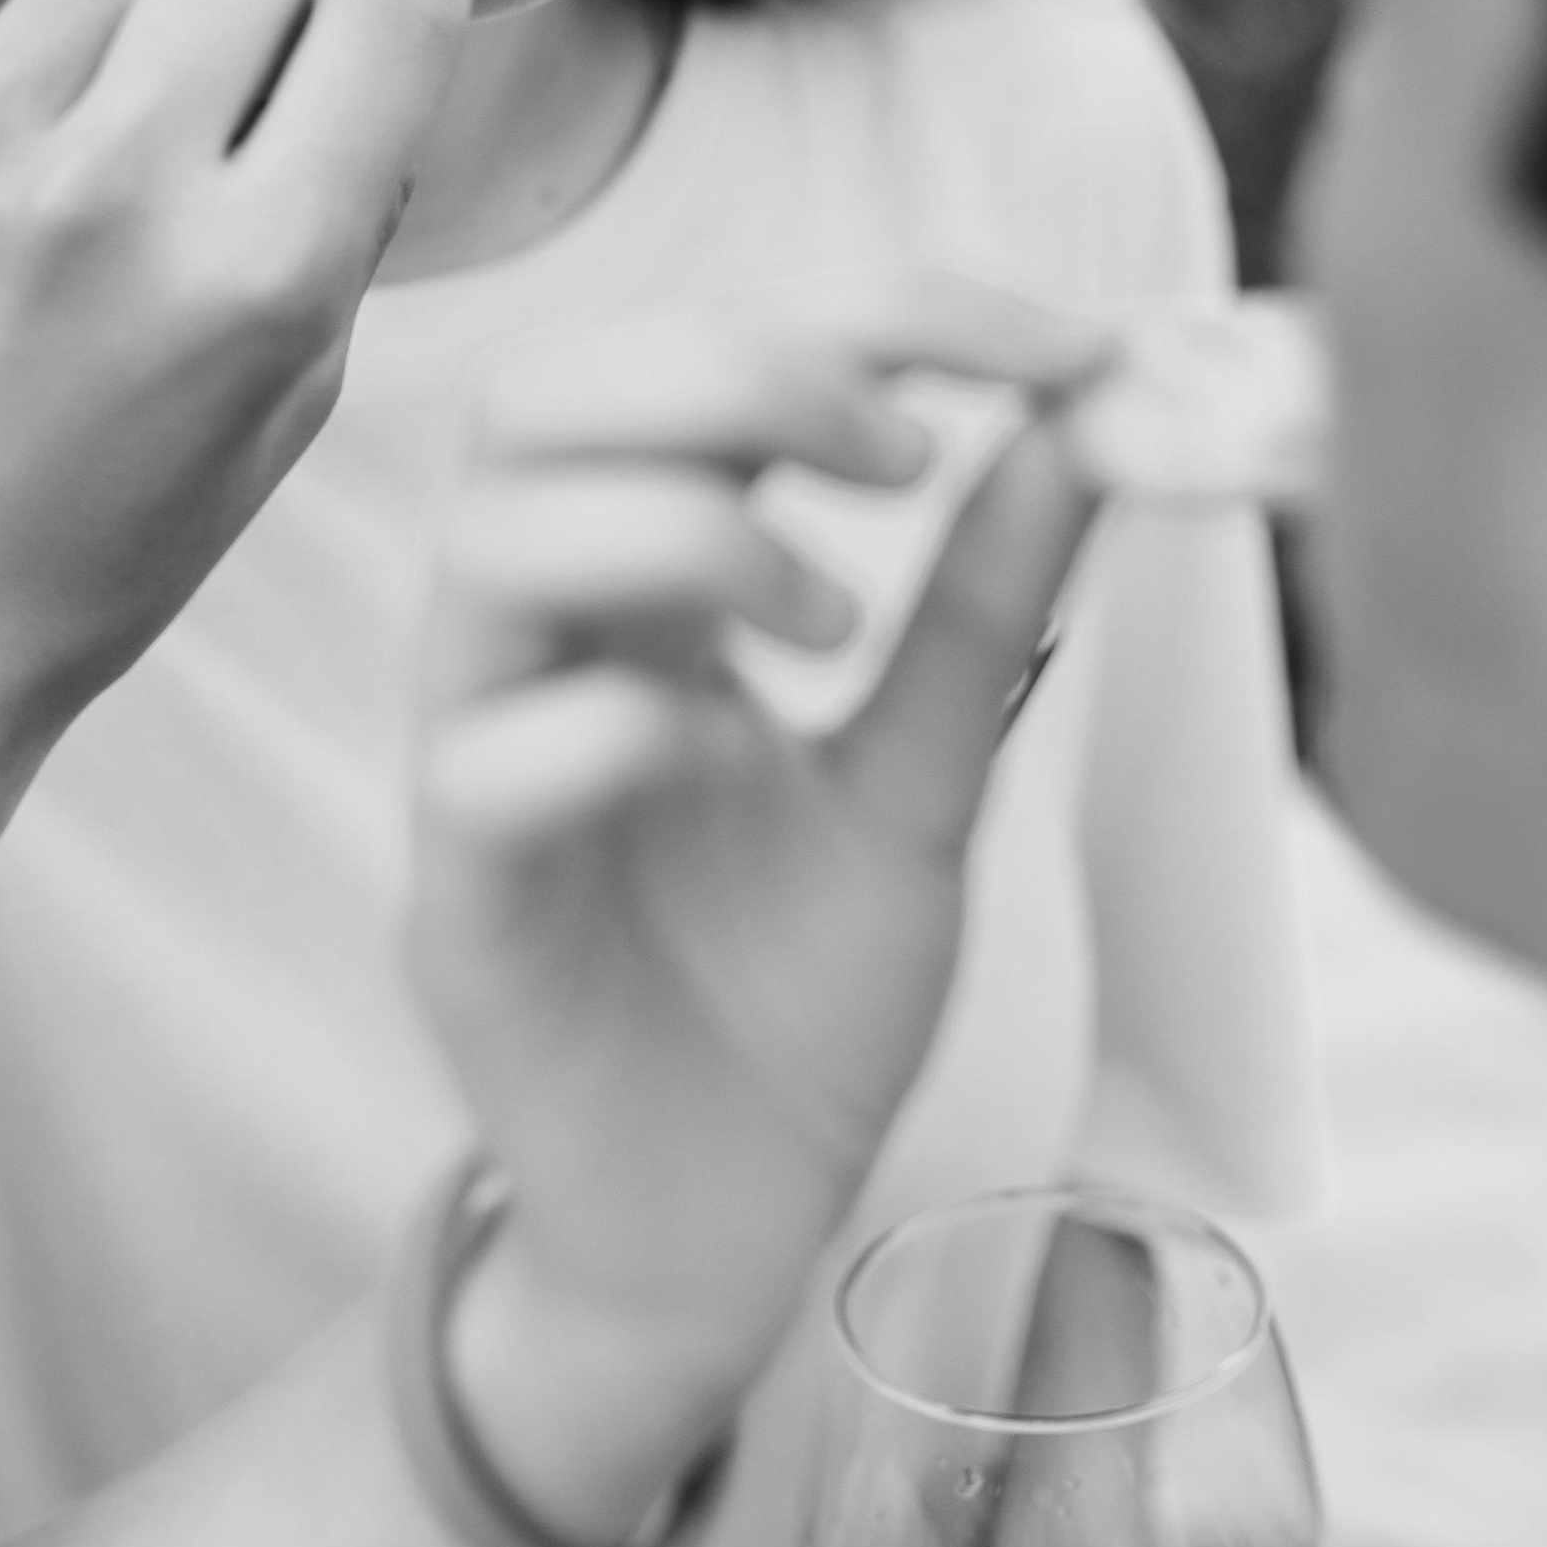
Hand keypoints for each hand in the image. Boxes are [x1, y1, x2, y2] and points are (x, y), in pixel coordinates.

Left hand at [0, 0, 470, 785]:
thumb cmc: (101, 530)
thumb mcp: (287, 404)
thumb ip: (344, 214)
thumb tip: (375, 19)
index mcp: (258, 275)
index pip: (389, 7)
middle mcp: (110, 196)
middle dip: (253, 5)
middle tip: (211, 101)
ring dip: (91, 70)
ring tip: (48, 206)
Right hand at [407, 280, 1107, 1517]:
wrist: (728, 1234)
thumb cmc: (793, 996)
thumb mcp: (925, 782)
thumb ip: (982, 608)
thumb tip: (1086, 413)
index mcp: (646, 583)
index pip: (705, 352)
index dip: (876, 312)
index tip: (1059, 345)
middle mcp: (541, 641)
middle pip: (544, 397)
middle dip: (737, 374)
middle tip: (904, 453)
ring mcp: (477, 764)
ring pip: (490, 544)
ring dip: (682, 529)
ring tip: (835, 617)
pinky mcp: (461, 912)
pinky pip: (482, 763)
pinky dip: (614, 721)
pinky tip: (726, 759)